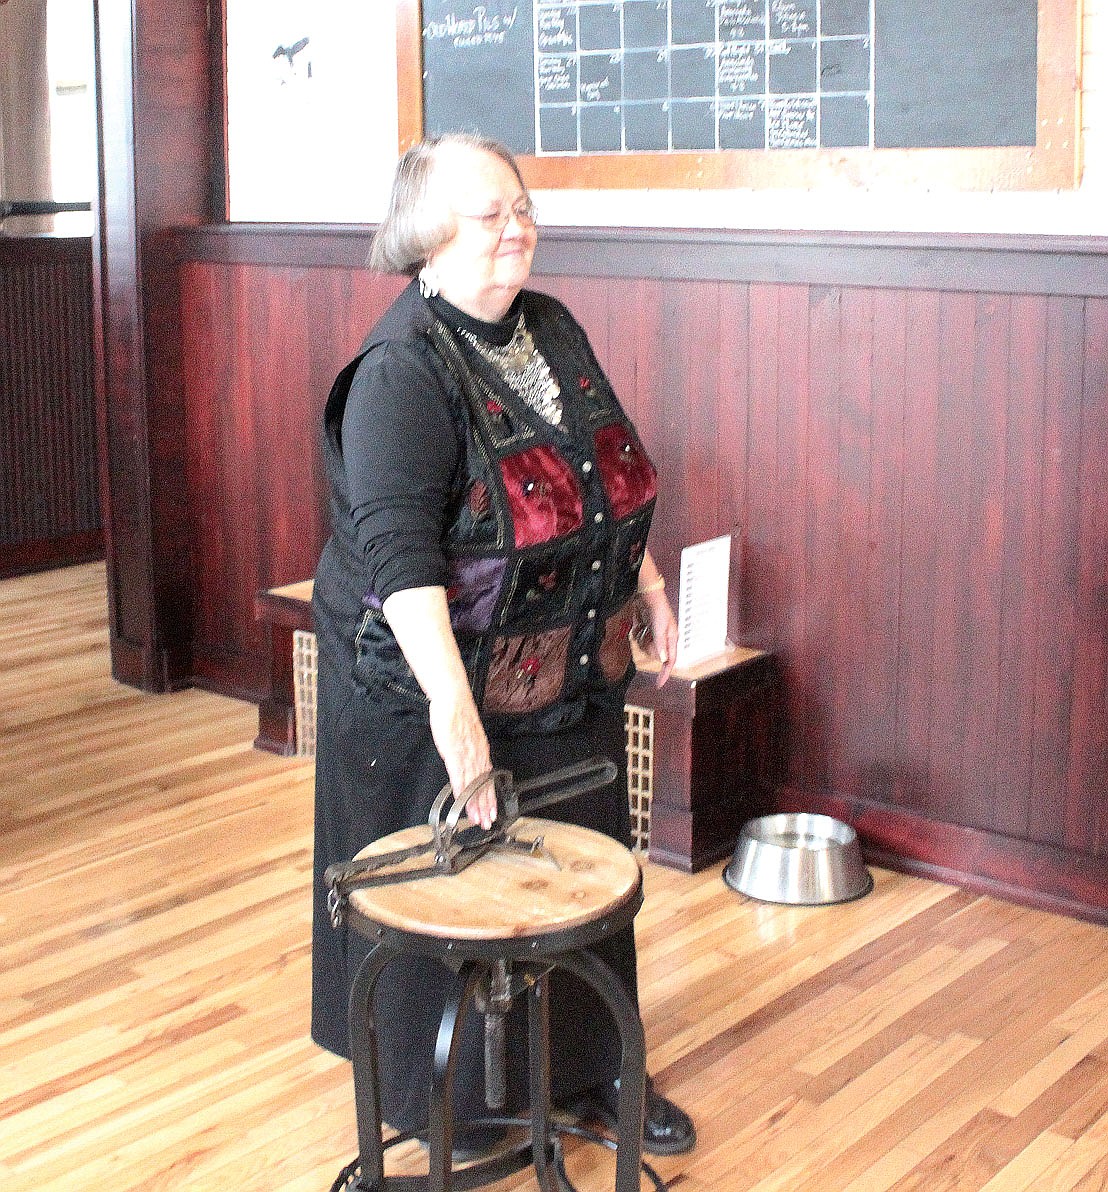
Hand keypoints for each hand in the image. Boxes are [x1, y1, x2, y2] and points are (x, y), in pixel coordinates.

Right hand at [428, 685, 496, 827]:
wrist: (453, 700)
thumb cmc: (457, 715)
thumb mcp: (467, 736)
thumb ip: (469, 751)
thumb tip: (468, 764)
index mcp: (481, 752)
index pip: (487, 779)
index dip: (490, 798)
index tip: (492, 812)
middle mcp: (477, 755)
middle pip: (482, 785)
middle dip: (485, 806)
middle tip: (487, 823)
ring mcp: (466, 754)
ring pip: (472, 783)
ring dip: (474, 803)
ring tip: (476, 818)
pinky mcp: (453, 752)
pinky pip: (458, 774)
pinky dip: (460, 789)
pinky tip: (461, 800)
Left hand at [637, 589, 678, 685]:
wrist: (647, 594)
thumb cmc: (658, 607)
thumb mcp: (660, 626)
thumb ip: (660, 643)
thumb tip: (662, 660)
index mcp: (671, 639)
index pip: (670, 661)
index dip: (665, 673)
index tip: (659, 684)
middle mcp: (663, 639)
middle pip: (654, 655)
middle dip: (647, 647)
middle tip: (646, 634)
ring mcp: (653, 635)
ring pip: (644, 648)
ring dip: (641, 639)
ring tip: (642, 627)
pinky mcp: (645, 630)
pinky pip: (639, 639)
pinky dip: (637, 633)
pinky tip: (638, 624)